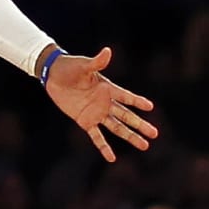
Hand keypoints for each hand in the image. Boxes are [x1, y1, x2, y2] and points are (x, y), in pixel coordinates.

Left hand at [43, 47, 157, 163]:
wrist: (54, 76)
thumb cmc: (70, 67)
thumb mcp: (83, 66)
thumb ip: (96, 62)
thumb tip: (107, 51)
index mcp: (107, 89)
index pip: (126, 97)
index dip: (138, 102)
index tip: (151, 107)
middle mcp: (105, 103)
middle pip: (126, 116)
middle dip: (140, 125)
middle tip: (155, 134)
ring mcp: (96, 113)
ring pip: (117, 128)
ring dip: (130, 136)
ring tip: (144, 145)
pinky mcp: (85, 121)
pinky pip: (96, 136)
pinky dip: (103, 147)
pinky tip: (112, 158)